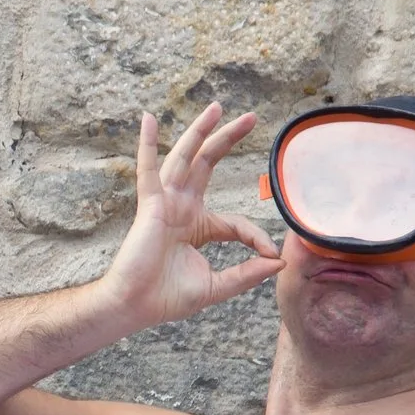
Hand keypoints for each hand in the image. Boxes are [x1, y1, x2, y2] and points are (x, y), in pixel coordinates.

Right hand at [96, 103, 282, 327]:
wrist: (136, 306)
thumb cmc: (167, 298)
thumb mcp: (216, 286)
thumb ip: (246, 273)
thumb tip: (278, 262)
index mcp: (197, 227)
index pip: (234, 221)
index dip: (255, 237)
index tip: (269, 254)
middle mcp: (182, 208)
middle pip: (208, 165)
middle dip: (228, 140)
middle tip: (251, 118)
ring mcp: (165, 204)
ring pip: (185, 159)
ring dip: (199, 132)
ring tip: (216, 108)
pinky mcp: (150, 206)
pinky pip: (148, 170)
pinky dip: (148, 145)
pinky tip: (149, 120)